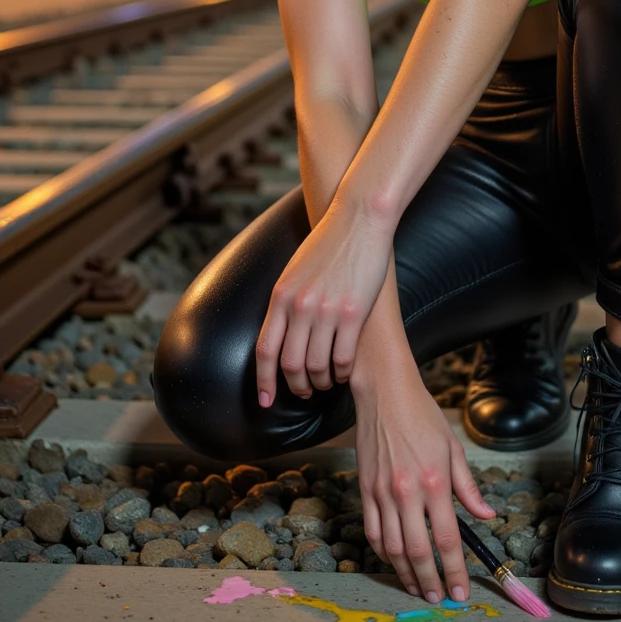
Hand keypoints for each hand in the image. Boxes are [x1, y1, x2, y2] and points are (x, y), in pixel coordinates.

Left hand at [255, 200, 391, 403]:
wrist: (357, 219)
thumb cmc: (327, 245)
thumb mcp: (294, 271)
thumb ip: (285, 301)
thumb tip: (279, 332)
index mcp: (281, 296)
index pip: (265, 350)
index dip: (263, 382)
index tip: (266, 402)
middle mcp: (300, 306)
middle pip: (290, 363)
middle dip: (295, 386)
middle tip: (303, 393)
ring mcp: (327, 310)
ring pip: (317, 366)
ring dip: (320, 382)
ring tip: (325, 384)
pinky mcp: (354, 312)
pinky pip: (343, 357)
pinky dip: (342, 372)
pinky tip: (344, 372)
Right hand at [353, 359, 495, 603]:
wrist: (384, 393)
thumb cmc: (423, 416)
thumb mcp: (453, 447)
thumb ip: (468, 486)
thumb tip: (487, 515)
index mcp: (435, 482)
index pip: (448, 540)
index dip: (455, 570)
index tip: (460, 591)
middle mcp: (407, 492)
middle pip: (418, 551)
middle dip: (430, 581)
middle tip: (438, 598)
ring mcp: (382, 493)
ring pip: (392, 548)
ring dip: (405, 574)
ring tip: (418, 588)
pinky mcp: (365, 490)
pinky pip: (372, 531)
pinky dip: (383, 553)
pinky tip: (394, 561)